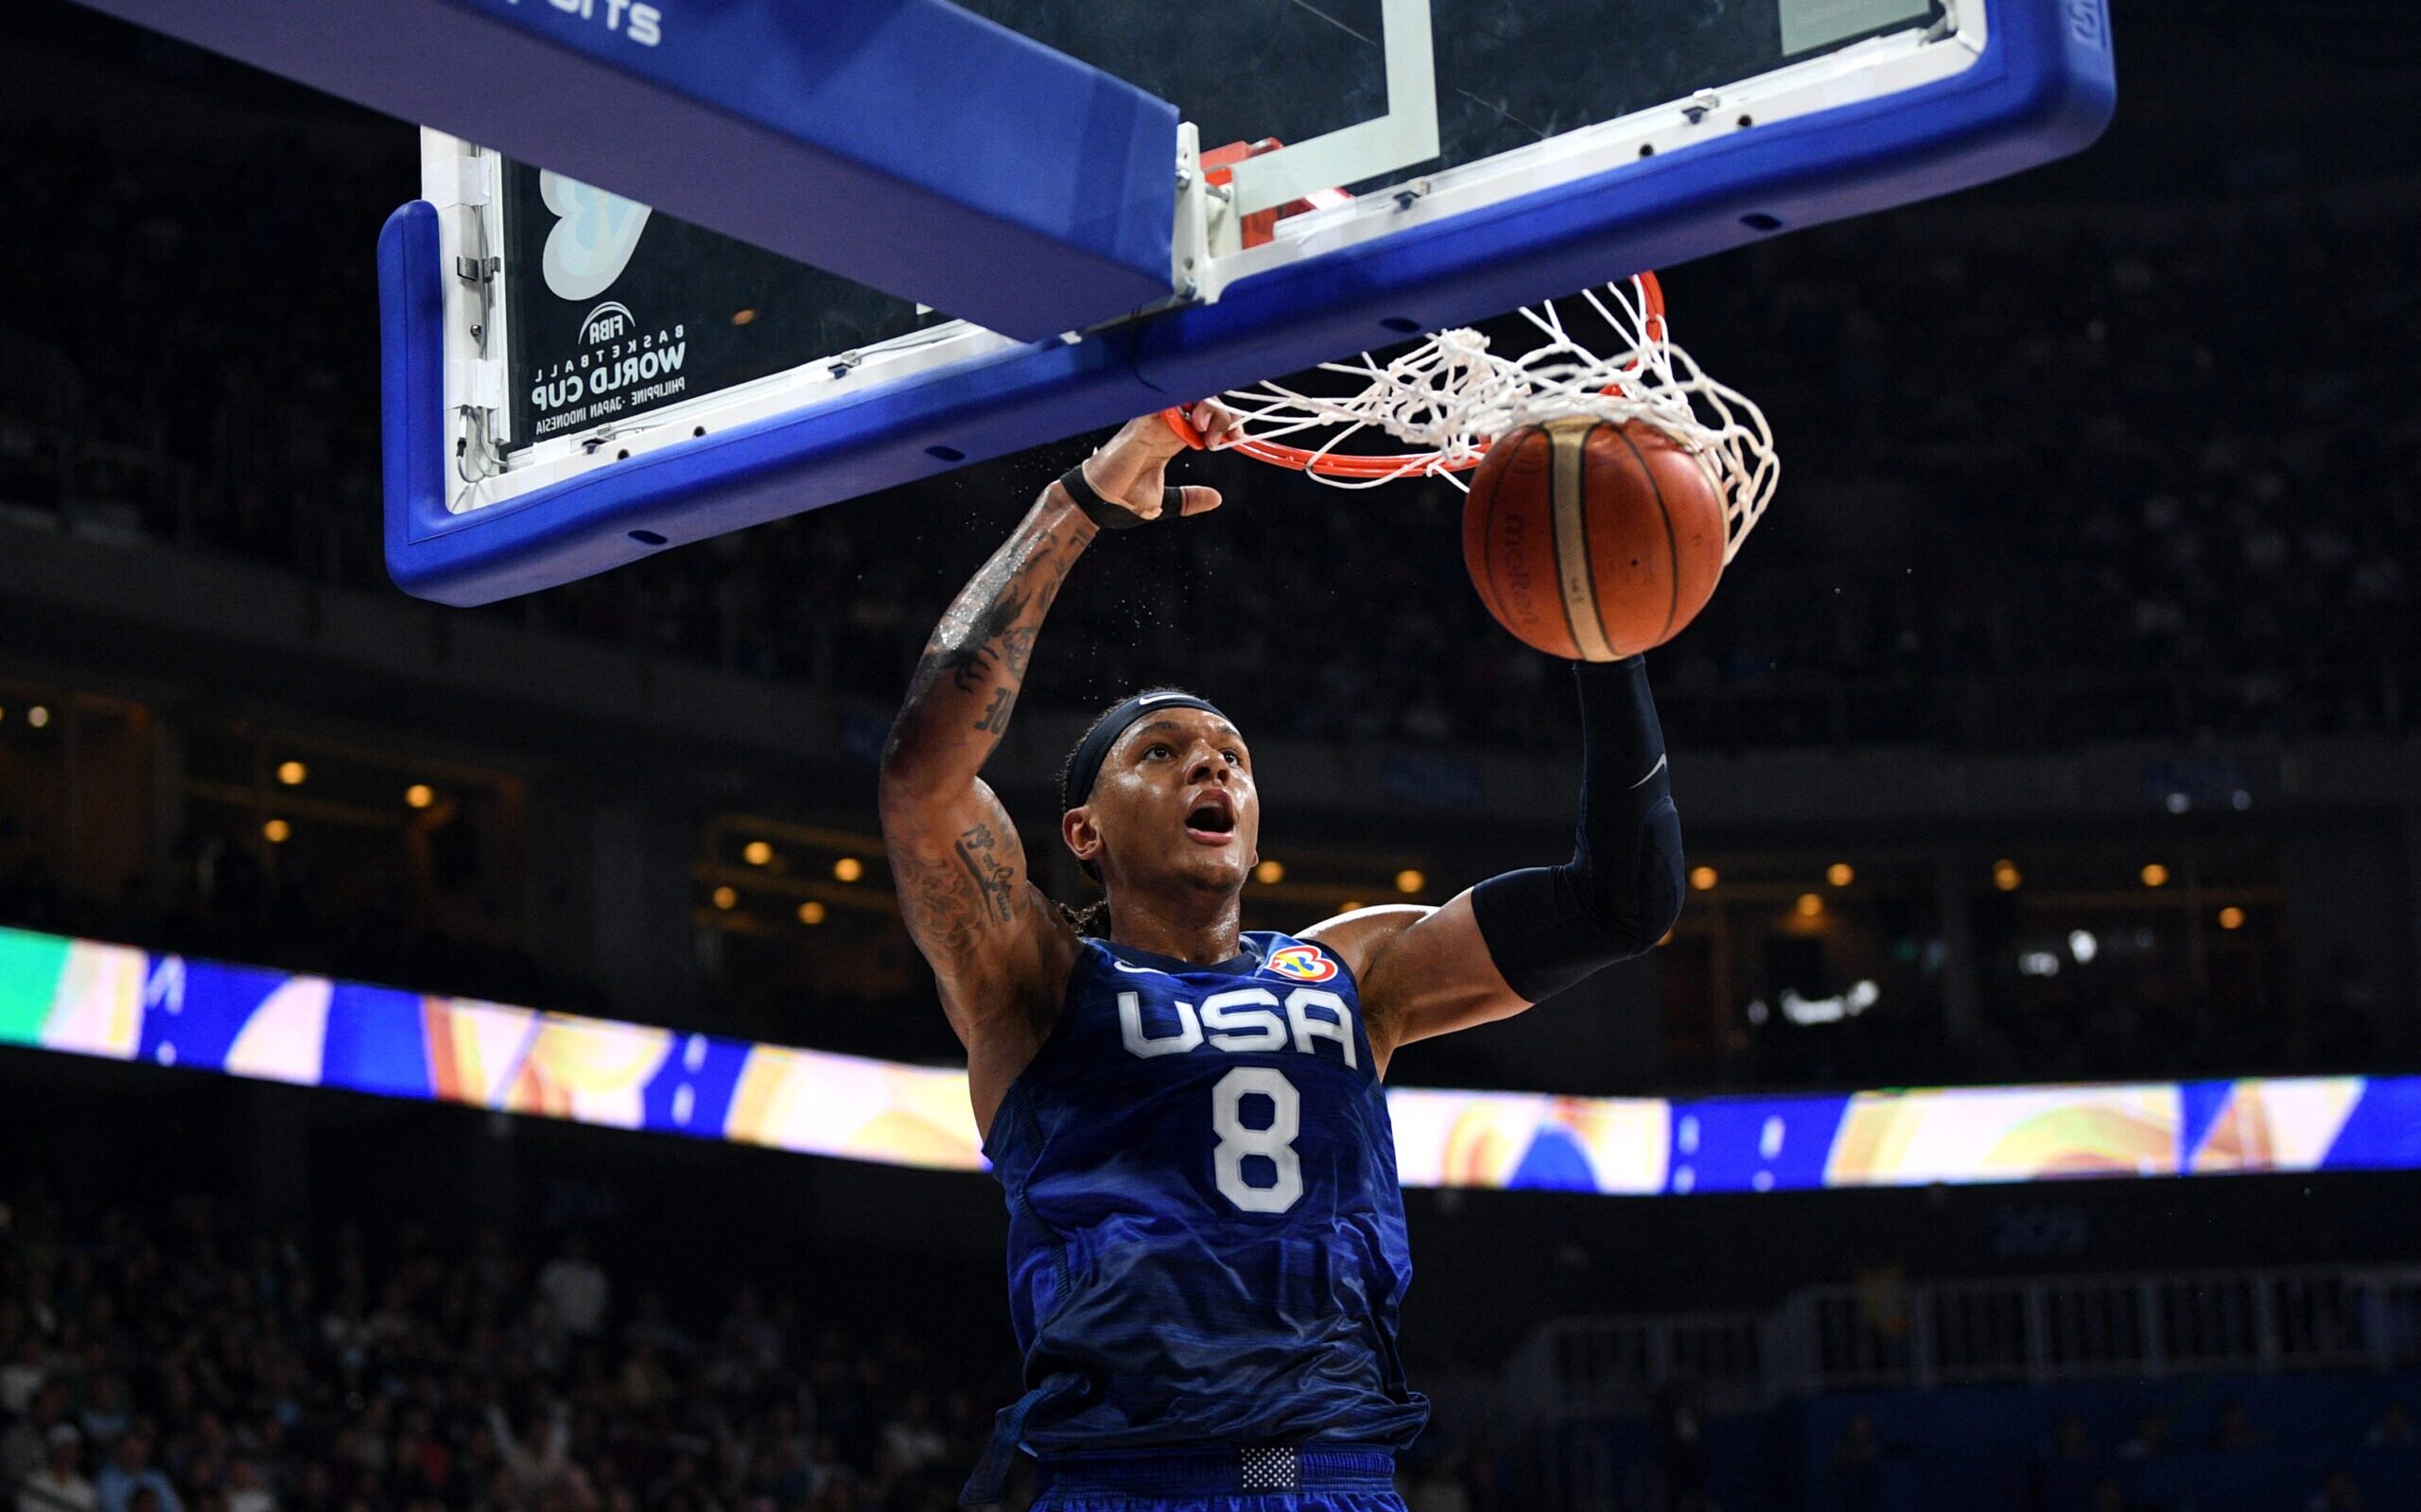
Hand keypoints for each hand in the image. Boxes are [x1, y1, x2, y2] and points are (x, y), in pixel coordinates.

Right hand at [1077, 401, 1241, 521]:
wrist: (1099, 505)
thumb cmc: (1123, 499)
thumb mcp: (1164, 502)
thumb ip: (1189, 499)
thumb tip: (1216, 498)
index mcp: (1171, 440)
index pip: (1204, 419)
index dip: (1225, 423)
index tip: (1238, 439)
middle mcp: (1165, 427)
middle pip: (1200, 402)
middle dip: (1222, 414)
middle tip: (1227, 438)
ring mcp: (1153, 423)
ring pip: (1187, 396)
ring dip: (1207, 408)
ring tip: (1210, 433)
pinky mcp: (1142, 424)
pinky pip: (1167, 401)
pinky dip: (1186, 404)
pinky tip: (1196, 423)